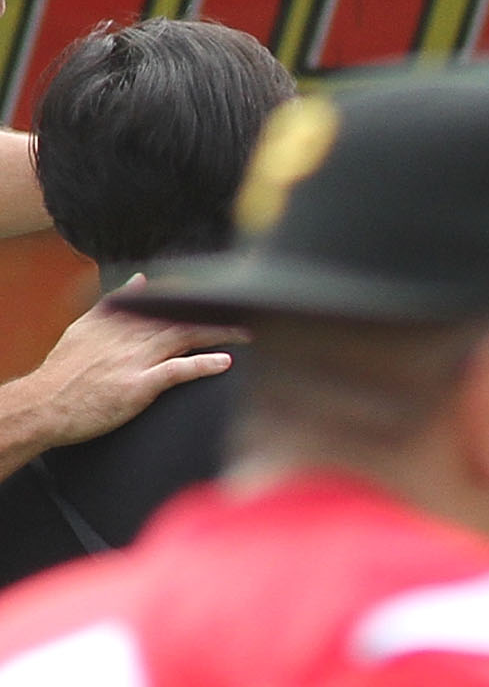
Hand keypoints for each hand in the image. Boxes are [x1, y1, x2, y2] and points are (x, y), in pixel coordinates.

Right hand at [2, 280, 236, 463]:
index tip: (224, 293)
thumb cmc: (65, 373)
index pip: (163, 303)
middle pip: (179, 319)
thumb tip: (140, 280)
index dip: (196, 298)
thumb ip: (113, 305)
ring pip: (182, 339)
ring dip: (217, 334)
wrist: (43, 405)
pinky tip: (224, 363)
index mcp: (116, 322)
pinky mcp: (136, 386)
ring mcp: (132, 360)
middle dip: (214, 315)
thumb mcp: (84, 329)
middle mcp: (127, 336)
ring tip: (247, 333)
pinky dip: (201, 365)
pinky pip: (175, 371)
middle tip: (247, 312)